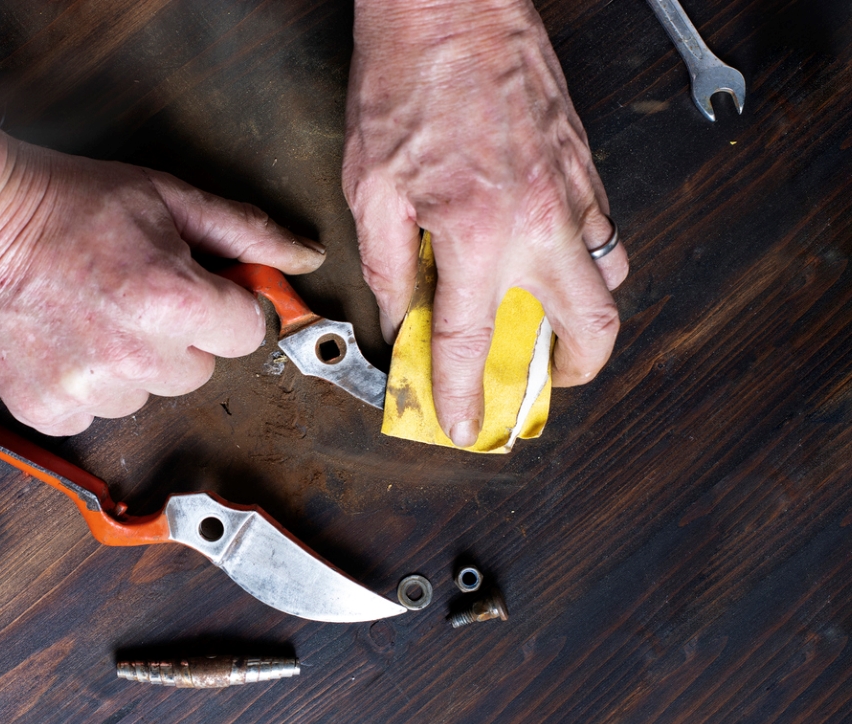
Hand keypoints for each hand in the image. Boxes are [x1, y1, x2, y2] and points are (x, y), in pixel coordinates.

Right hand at [0, 142, 325, 435]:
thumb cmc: (66, 203)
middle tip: (134, 292)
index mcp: (172, 301)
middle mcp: (134, 355)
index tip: (197, 288)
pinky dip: (86, 385)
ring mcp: (87, 389)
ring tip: (92, 313)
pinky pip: (97, 413)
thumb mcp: (167, 198)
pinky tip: (64, 340)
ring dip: (132, 363)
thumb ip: (244, 232)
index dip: (225, 305)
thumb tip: (302, 257)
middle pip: (200, 370)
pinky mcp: (47, 410)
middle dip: (180, 335)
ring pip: (148, 395)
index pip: (246, 333)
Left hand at [343, 0, 627, 446]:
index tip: (466, 425)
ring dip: (583, 320)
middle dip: (570, 376)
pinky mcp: (584, 166)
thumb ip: (391, 267)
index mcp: (477, 229)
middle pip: (587, 327)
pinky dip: (584, 263)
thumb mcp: (372, 186)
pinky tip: (547, 264)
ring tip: (546, 332)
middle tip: (539, 388)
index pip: (474, 341)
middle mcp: (539, 218)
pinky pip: (604, 232)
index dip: (465, 395)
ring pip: (608, 281)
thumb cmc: (408, 79)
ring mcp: (572, 191)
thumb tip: (401, 318)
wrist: (451, 6)